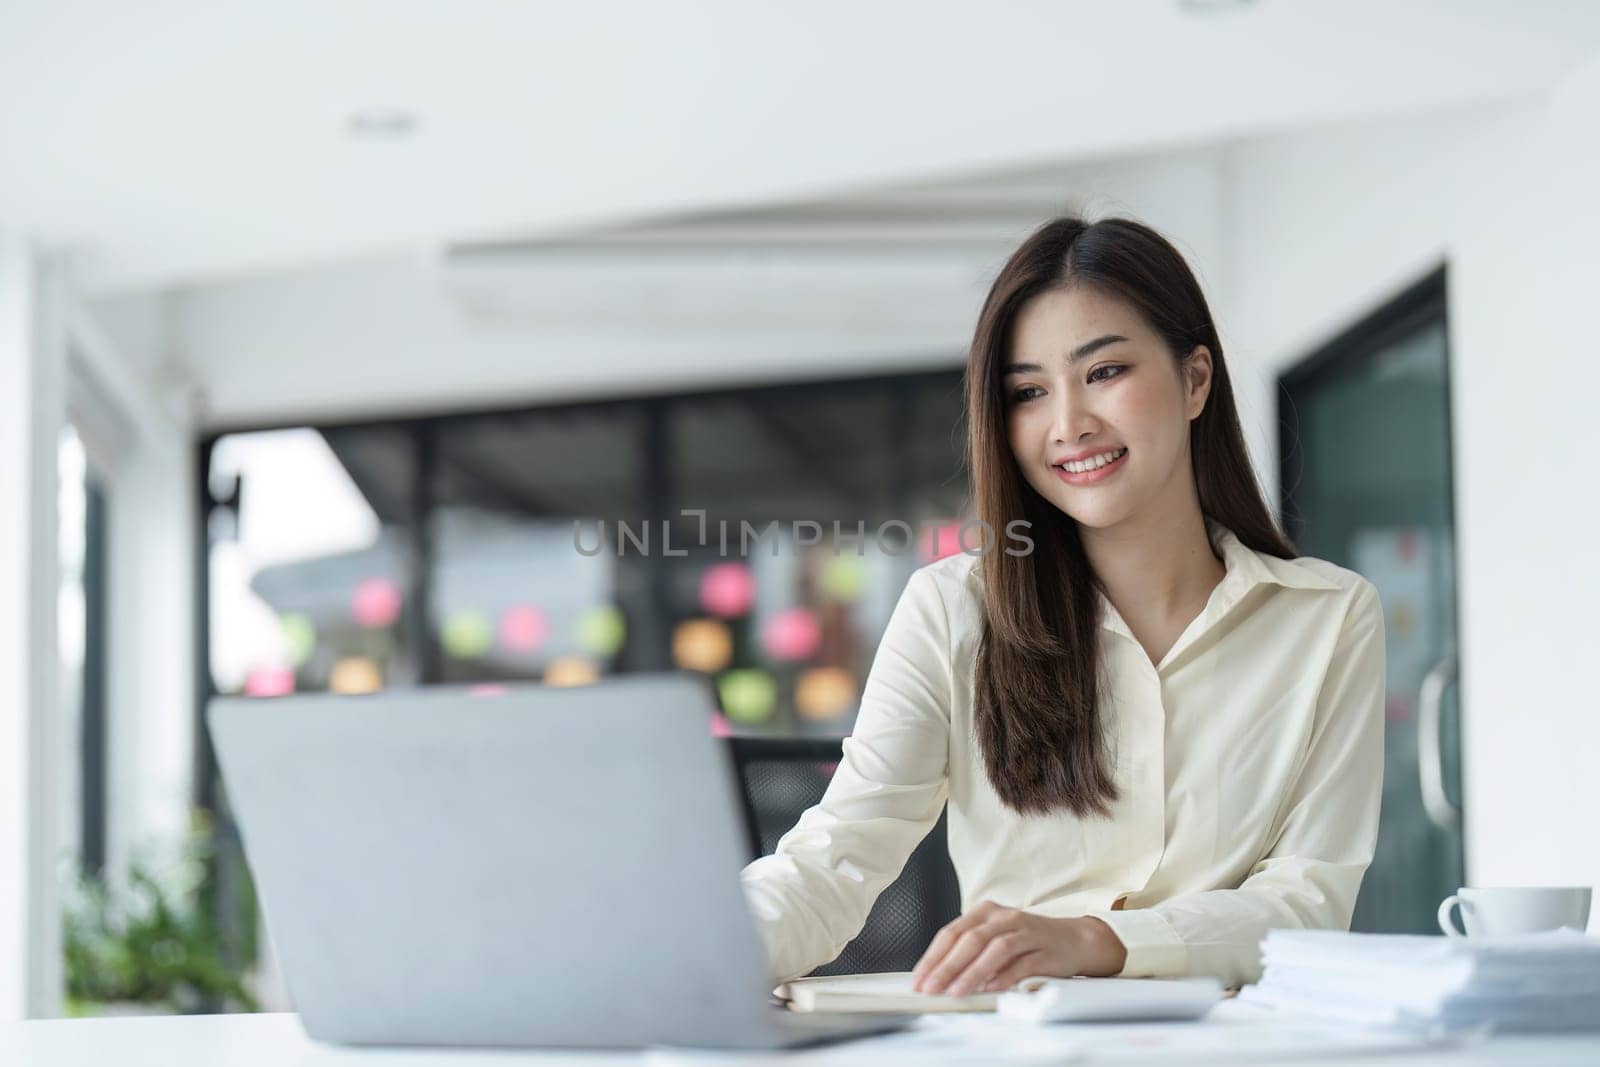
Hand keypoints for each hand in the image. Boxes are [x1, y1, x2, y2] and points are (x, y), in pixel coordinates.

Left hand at [909, 901, 1127, 996]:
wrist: (1073, 939)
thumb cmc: (1027, 941)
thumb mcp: (994, 937)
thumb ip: (969, 951)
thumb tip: (937, 977)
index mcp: (986, 911)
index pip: (952, 932)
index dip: (933, 957)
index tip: (919, 979)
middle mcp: (1004, 916)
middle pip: (970, 939)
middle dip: (947, 966)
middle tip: (931, 988)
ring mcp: (1026, 931)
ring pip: (994, 949)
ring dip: (973, 972)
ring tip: (956, 992)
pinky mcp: (1044, 949)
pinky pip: (1021, 963)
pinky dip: (1004, 977)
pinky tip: (990, 989)